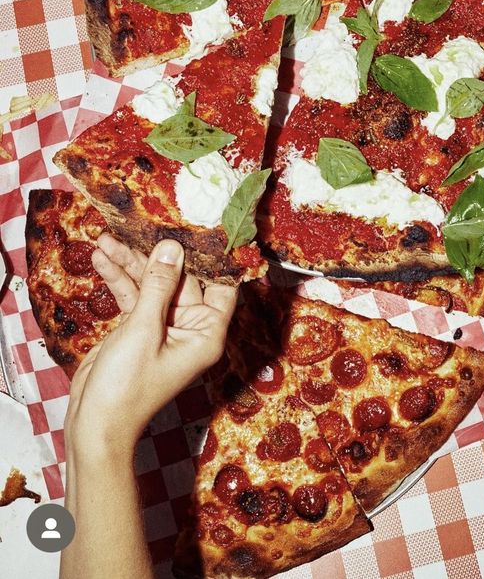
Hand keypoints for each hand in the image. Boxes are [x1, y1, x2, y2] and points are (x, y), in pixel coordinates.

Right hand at [65, 235, 236, 453]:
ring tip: (108, 238)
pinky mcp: (139, 328)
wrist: (94, 425)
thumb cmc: (126, 388)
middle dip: (158, 254)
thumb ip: (158, 286)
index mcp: (206, 332)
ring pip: (153, 284)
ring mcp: (164, 327)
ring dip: (130, 263)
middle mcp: (190, 327)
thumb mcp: (144, 330)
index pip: (221, 285)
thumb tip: (172, 248)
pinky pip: (134, 296)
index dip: (215, 256)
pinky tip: (102, 257)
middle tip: (141, 225)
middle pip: (181, 279)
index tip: (206, 225)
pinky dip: (119, 278)